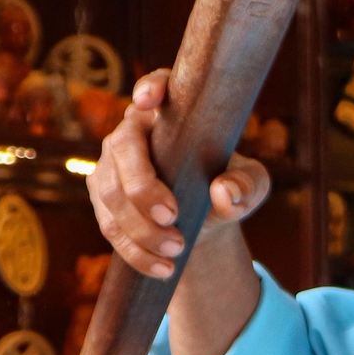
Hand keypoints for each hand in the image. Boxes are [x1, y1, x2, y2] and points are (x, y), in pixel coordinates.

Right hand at [86, 68, 271, 279]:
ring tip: (177, 250)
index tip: (148, 100)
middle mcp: (133, 132)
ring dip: (141, 228)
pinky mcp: (103, 200)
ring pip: (112, 194)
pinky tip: (162, 268)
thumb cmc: (228, 186)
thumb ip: (248, 185)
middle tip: (171, 216)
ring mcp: (111, 165)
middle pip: (122, 148)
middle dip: (142, 185)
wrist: (201, 221)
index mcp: (171, 112)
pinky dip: (135, 251)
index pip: (157, 86)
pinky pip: (110, 226)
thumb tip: (225, 192)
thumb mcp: (251, 186)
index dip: (150, 87)